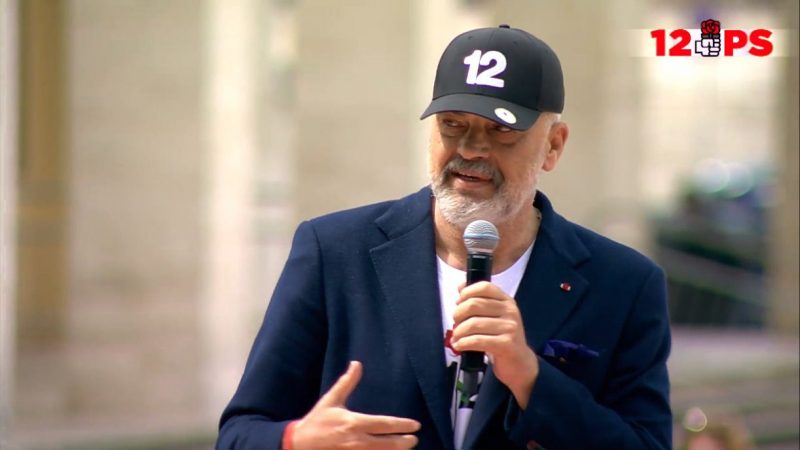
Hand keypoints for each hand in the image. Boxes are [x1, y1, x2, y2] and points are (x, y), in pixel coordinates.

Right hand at [292, 361, 420, 449]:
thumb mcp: (331, 400)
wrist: (299, 445)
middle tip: (414, 439)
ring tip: (405, 448)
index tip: (416, 425)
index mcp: (354, 423)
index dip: (403, 425)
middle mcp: (357, 441)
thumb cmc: (317, 421)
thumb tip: (357, 363)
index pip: (385, 425)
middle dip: (404, 442)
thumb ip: (347, 382)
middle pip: (388, 444)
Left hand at [451, 281, 538, 408]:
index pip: (484, 287)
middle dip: (458, 314)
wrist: (519, 364)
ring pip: (473, 324)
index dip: (467, 292)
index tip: (458, 302)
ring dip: (458, 332)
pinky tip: (459, 345)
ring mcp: (510, 327)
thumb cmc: (502, 338)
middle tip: (455, 323)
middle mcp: (510, 311)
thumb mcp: (494, 317)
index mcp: (507, 301)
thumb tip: (460, 286)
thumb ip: (479, 301)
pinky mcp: (506, 344)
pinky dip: (463, 343)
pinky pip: (477, 340)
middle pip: (474, 304)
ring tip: (456, 337)